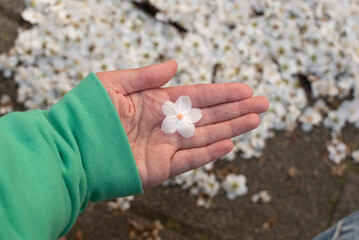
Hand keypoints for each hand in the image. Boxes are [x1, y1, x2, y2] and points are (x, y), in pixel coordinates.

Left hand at [96, 60, 268, 188]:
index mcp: (156, 102)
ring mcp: (164, 147)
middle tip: (263, 103)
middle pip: (208, 115)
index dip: (222, 92)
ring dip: (231, 128)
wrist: (69, 149)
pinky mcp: (160, 168)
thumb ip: (146, 76)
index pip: (197, 96)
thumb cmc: (86, 113)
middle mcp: (165, 124)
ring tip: (255, 120)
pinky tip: (230, 143)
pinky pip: (190, 160)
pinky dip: (209, 153)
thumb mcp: (113, 83)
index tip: (245, 89)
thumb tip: (175, 65)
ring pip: (205, 136)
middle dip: (236, 109)